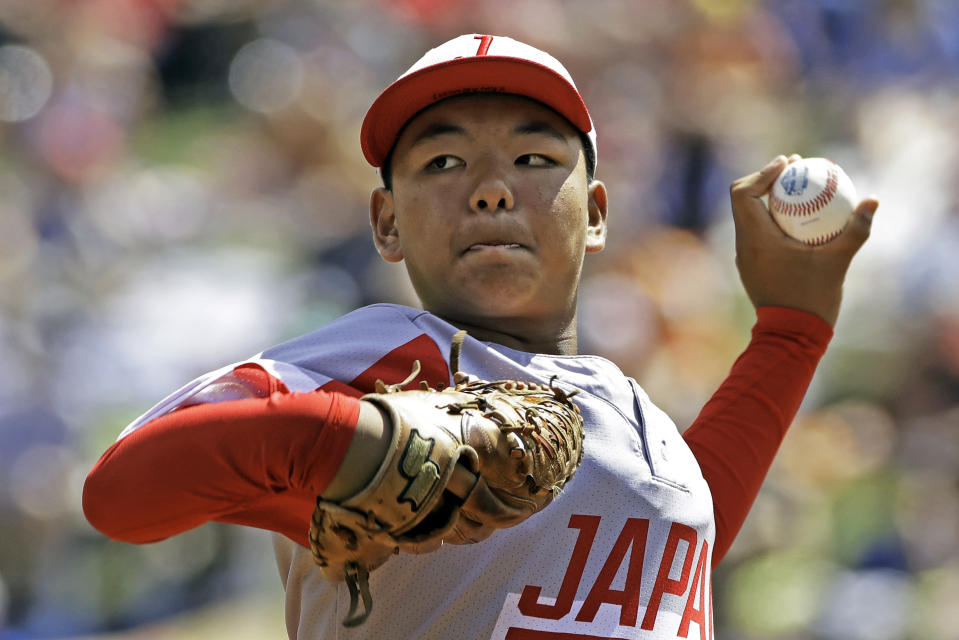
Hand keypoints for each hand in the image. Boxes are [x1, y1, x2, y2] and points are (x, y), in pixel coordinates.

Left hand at [729, 154, 878, 326]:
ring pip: (748, 217)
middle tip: (794, 167)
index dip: (762, 173)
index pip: (742, 193)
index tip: (788, 164)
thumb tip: (872, 201)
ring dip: (768, 199)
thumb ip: (855, 230)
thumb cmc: (812, 299)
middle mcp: (743, 246)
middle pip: (743, 200)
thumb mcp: (837, 262)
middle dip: (766, 180)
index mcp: (755, 239)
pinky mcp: (752, 266)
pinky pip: (756, 233)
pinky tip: (798, 218)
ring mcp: (745, 257)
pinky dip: (771, 218)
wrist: (791, 336)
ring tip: (797, 187)